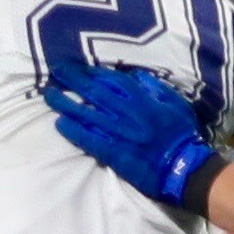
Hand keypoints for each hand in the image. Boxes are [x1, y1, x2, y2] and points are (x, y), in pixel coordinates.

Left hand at [43, 63, 218, 208]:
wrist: (183, 167)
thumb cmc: (181, 133)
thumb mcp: (174, 102)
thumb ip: (154, 87)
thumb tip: (134, 75)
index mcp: (143, 99)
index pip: (111, 79)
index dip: (90, 71)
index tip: (75, 66)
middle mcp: (128, 112)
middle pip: (94, 91)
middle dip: (72, 79)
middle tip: (55, 71)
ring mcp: (118, 133)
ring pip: (86, 113)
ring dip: (65, 103)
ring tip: (49, 94)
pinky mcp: (112, 153)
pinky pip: (88, 138)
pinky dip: (73, 130)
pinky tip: (59, 123)